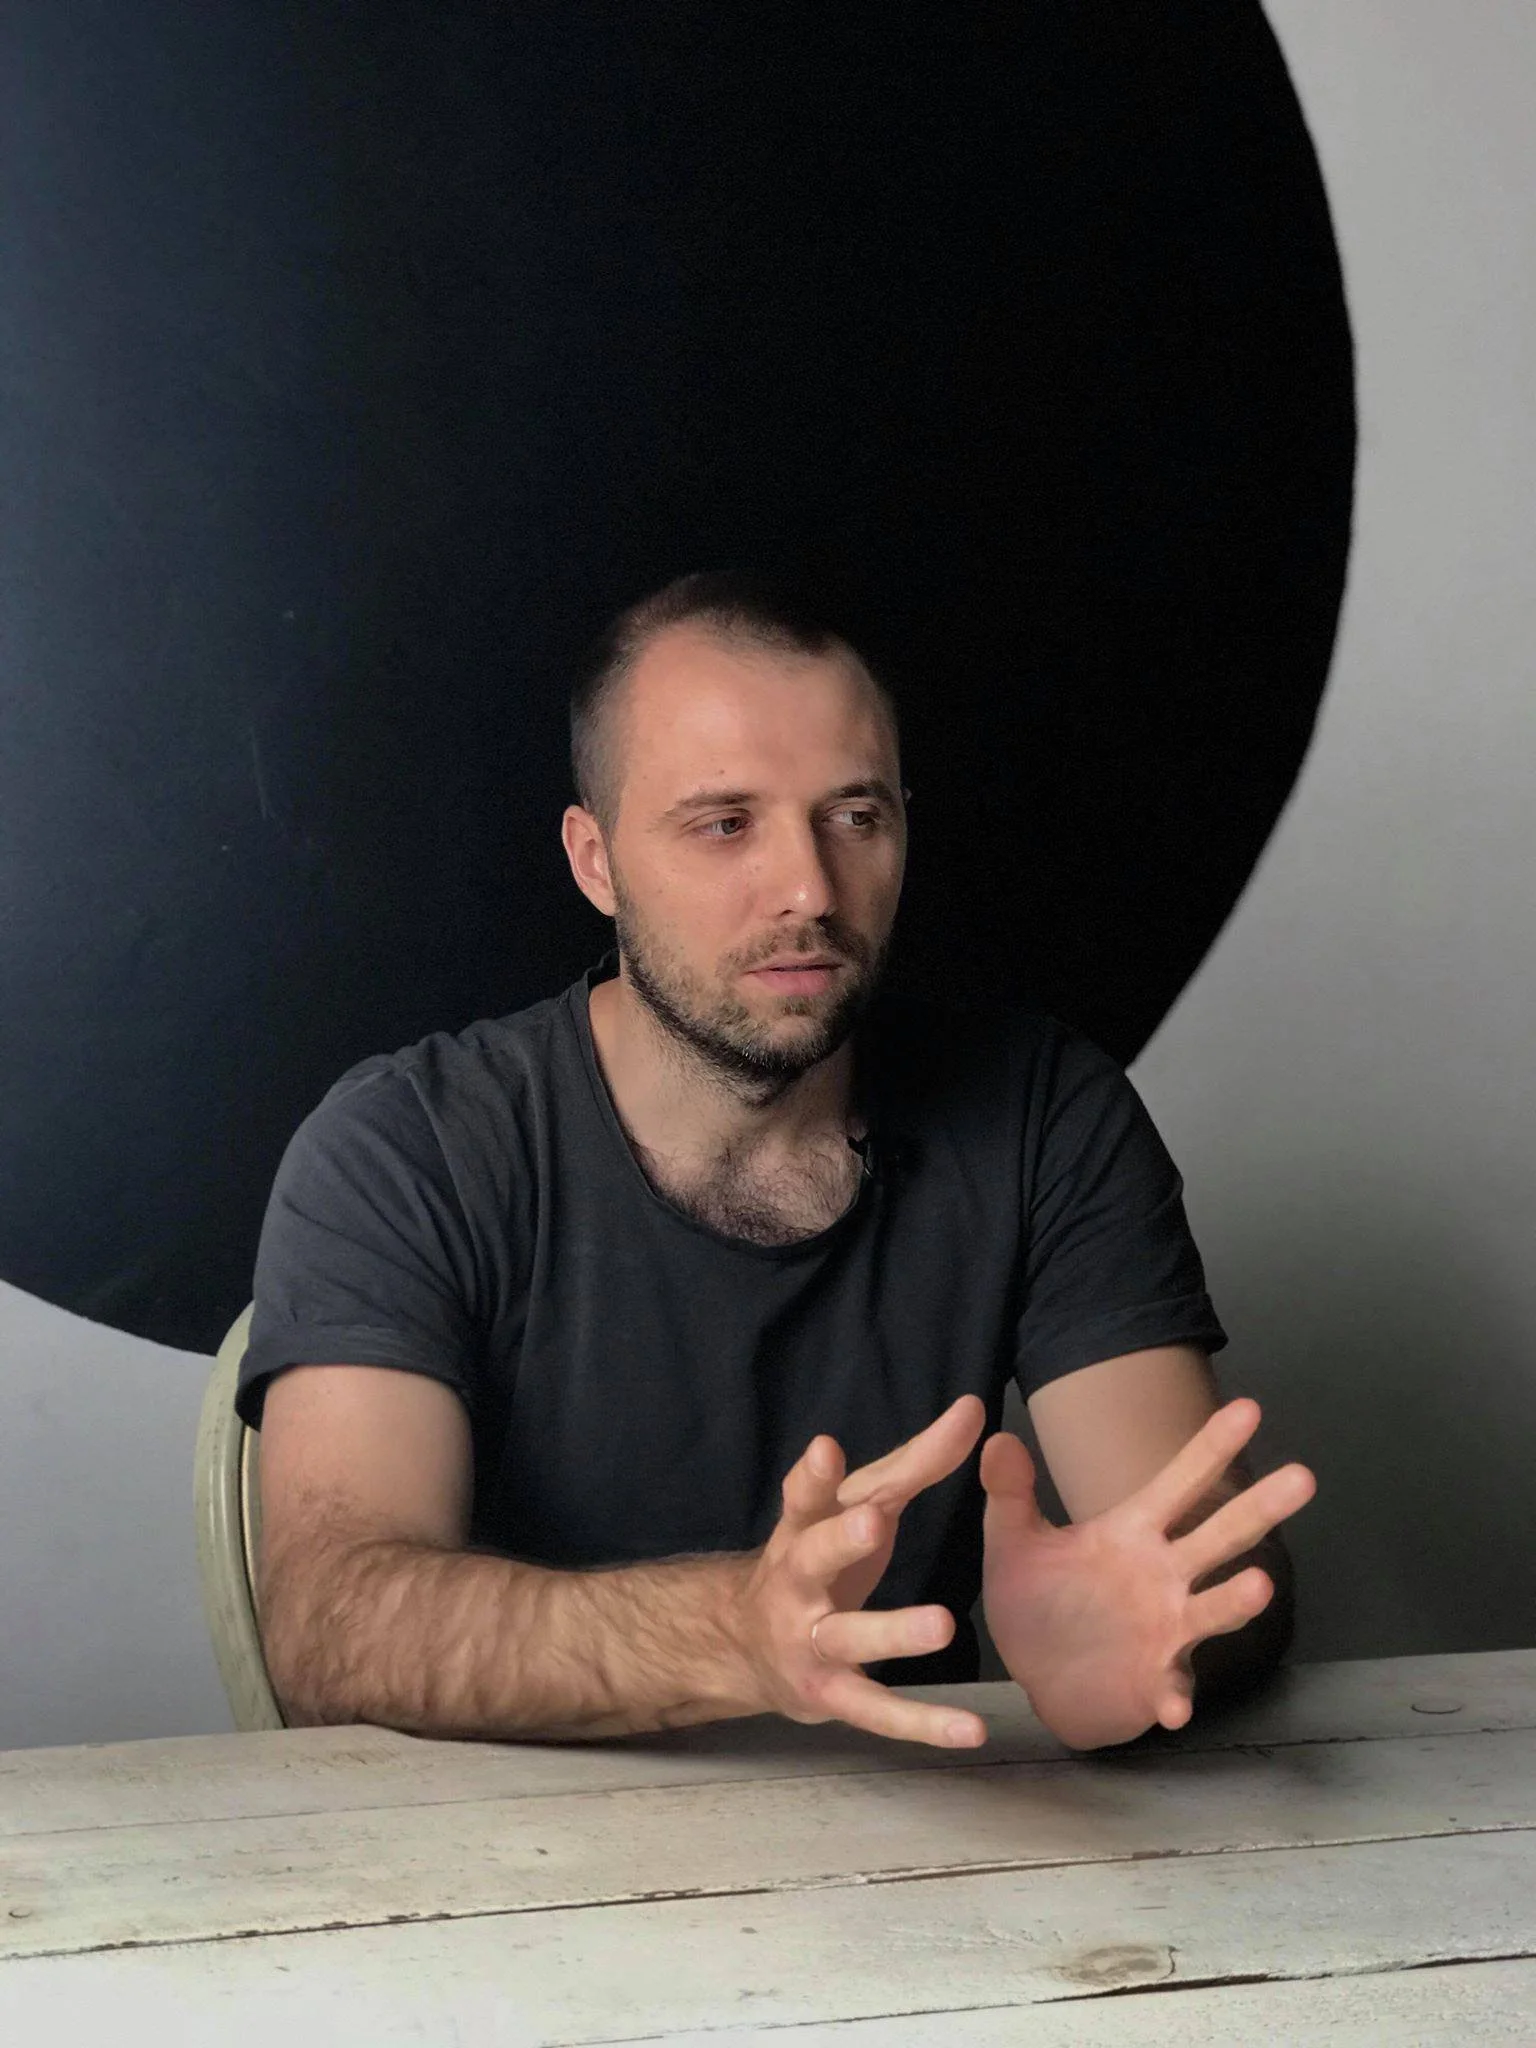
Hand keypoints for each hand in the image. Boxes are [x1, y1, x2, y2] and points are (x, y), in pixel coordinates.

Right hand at [727, 1395, 989, 1748]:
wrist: (746, 1643)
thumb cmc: (819, 1557)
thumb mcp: (858, 1504)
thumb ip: (917, 1461)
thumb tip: (975, 1409)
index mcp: (804, 1528)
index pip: (806, 1495)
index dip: (814, 1475)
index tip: (826, 1449)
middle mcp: (798, 1581)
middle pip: (813, 1557)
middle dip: (840, 1540)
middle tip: (872, 1522)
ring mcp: (812, 1641)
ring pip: (850, 1637)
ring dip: (891, 1632)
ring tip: (939, 1625)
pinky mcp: (832, 1695)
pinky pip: (879, 1712)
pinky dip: (924, 1723)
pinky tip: (970, 1730)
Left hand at [980, 1397, 1315, 1750]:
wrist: (1037, 1672)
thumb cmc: (1039, 1597)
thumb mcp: (1013, 1541)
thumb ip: (1010, 1493)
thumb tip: (997, 1437)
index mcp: (1133, 1531)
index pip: (1179, 1481)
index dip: (1211, 1446)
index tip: (1250, 1407)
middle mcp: (1164, 1575)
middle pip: (1218, 1536)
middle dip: (1259, 1507)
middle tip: (1304, 1476)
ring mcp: (1166, 1629)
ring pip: (1211, 1609)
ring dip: (1235, 1601)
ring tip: (1261, 1585)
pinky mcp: (1154, 1680)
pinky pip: (1172, 1687)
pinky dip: (1176, 1695)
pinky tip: (1175, 1705)